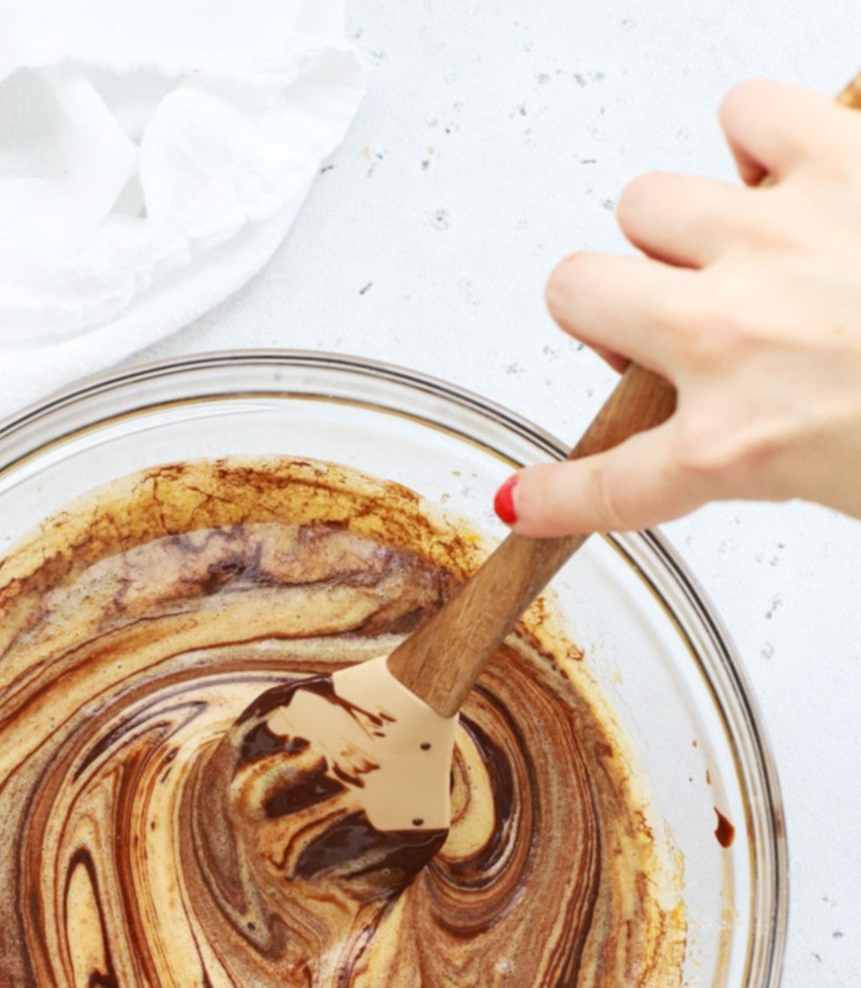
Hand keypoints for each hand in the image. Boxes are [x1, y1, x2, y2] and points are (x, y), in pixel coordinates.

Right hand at [503, 80, 860, 535]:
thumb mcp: (848, 486)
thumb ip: (765, 459)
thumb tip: (724, 441)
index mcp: (737, 444)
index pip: (609, 486)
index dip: (558, 497)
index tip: (531, 500)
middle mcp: (730, 337)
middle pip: (577, 290)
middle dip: (605, 310)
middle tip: (663, 326)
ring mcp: (776, 237)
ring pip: (647, 199)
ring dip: (683, 228)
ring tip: (745, 247)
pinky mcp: (837, 156)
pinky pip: (746, 114)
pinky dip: (761, 141)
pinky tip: (796, 176)